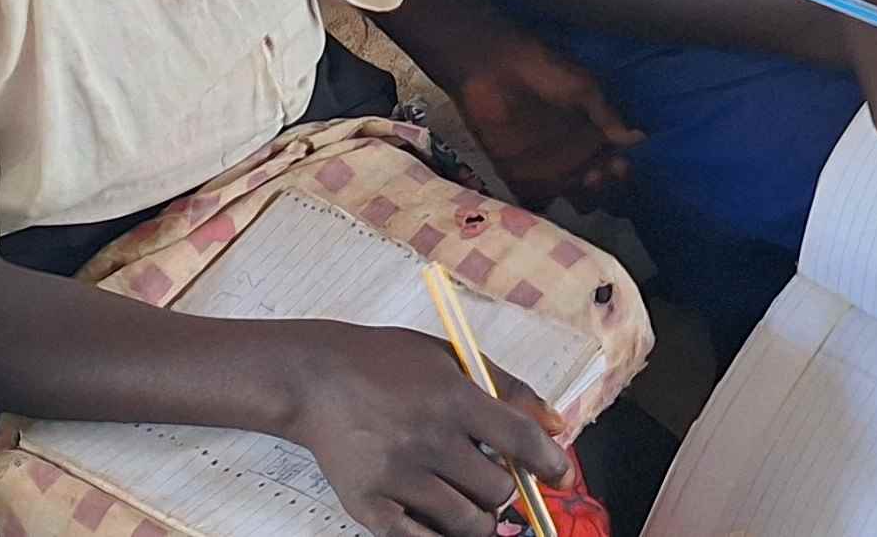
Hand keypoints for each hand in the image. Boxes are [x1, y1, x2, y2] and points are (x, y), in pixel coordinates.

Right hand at [270, 320, 565, 536]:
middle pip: (497, 488)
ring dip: (479, 517)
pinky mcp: (368, 504)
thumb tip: (556, 424)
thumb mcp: (451, 357)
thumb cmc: (388, 363)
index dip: (549, 463)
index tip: (561, 476)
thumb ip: (508, 387)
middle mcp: (428, 439)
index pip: (520, 440)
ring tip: (470, 501)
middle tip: (493, 479)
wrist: (315, 378)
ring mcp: (396, 476)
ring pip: (466, 521)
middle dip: (505, 489)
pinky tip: (444, 521)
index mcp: (453, 397)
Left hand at [446, 34, 638, 211]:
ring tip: (577, 182)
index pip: (610, 160)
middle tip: (597, 175)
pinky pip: (531, 195)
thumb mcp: (583, 88)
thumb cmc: (544, 71)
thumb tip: (637, 138)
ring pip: (565, 191)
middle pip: (590, 182)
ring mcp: (542, 165)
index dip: (618, 169)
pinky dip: (541, 201)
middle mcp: (569, 154)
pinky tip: (551, 200)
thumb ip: (606, 116)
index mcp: (589, 133)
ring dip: (575, 194)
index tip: (621, 165)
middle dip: (599, 186)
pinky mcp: (514, 172)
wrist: (495, 68)